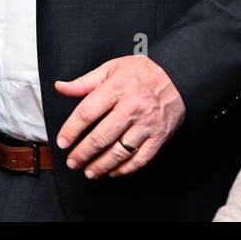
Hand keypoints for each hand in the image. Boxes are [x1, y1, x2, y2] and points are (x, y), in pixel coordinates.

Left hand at [54, 55, 185, 178]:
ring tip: (88, 171)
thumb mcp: (112, 68)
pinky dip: (124, 169)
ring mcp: (147, 124)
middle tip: (72, 162)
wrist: (179, 76)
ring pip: (120, 152)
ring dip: (101, 165)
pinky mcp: (159, 136)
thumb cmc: (142, 72)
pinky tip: (112, 171)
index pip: (87, 112)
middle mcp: (132, 107)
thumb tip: (60, 87)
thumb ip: (85, 82)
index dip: (71, 130)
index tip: (62, 142)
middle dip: (83, 153)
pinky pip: (140, 159)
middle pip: (101, 136)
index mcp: (117, 88)